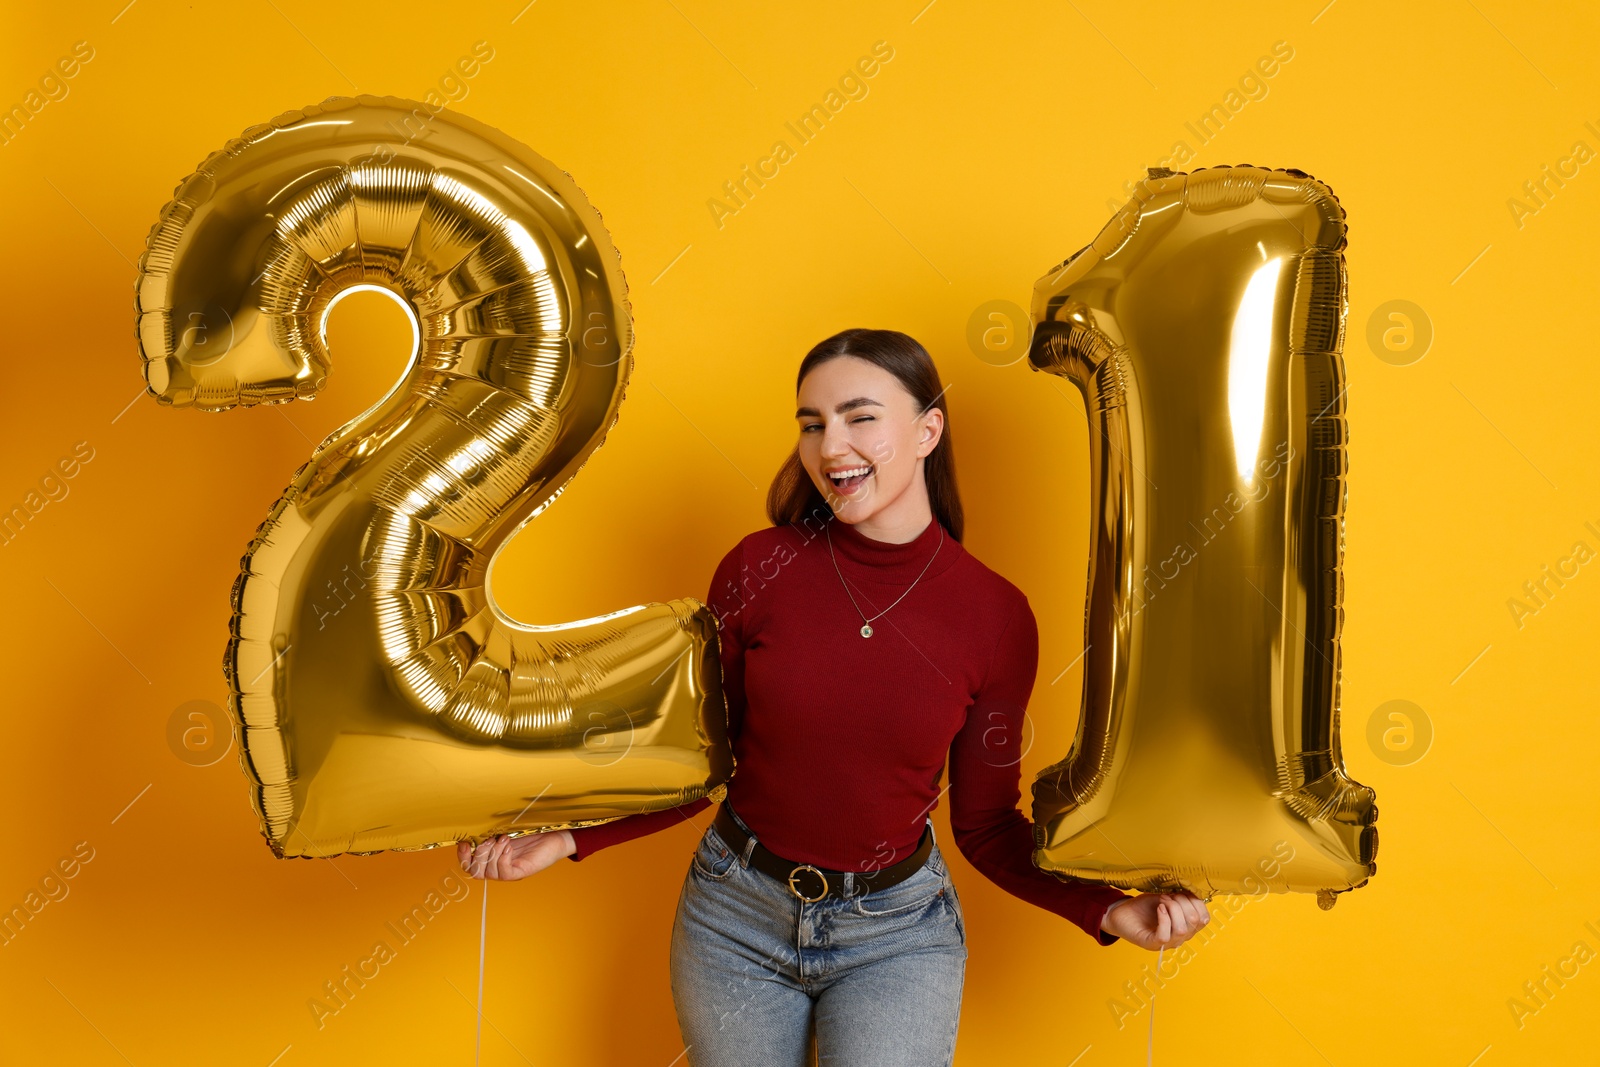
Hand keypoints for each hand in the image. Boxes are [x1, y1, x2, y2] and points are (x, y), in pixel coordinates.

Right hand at [458, 830, 575, 880]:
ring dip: (493, 853)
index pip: (468, 866)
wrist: (554, 834)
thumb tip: (469, 827)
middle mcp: (497, 867)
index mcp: (490, 858)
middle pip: (474, 871)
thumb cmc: (530, 830)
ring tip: (504, 839)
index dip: (462, 856)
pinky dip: (503, 858)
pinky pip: (504, 872)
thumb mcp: (504, 828)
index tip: (465, 843)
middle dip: (479, 853)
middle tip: (492, 839)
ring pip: (488, 872)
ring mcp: (509, 871)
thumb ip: (488, 831)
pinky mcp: (520, 872)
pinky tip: (509, 846)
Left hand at [1101, 890, 1209, 949]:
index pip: (1204, 919)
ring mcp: (1166, 943)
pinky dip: (1164, 918)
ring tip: (1162, 901)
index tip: (1182, 891)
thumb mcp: (1166, 897)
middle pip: (1194, 922)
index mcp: (1186, 927)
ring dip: (1173, 909)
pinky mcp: (1151, 944)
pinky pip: (1164, 935)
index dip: (1196, 902)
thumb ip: (1180, 896)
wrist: (1121, 913)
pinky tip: (1159, 908)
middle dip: (1183, 902)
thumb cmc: (1144, 907)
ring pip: (1182, 929)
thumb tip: (1193, 889)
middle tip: (1169, 895)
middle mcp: (1179, 937)